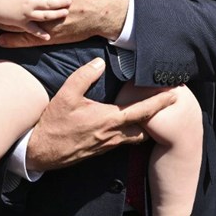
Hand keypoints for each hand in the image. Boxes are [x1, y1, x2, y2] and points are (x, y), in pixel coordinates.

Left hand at [0, 0, 129, 47]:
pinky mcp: (52, 35)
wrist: (108, 4)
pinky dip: (13, 40)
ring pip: (18, 22)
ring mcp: (45, 21)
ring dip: (4, 21)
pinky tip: (1, 40)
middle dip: (2, 2)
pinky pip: (29, 39)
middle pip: (14, 3)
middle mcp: (40, 3)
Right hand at [0, 0, 70, 39]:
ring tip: (64, 13)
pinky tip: (49, 36)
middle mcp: (28, 1)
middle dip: (59, 2)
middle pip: (46, 2)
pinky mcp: (21, 23)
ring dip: (54, 15)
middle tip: (70, 2)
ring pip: (43, 15)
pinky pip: (32, 29)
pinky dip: (40, 34)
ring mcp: (24, 13)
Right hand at [26, 58, 175, 170]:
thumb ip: (84, 76)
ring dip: (144, 125)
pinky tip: (126, 123)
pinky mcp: (101, 150)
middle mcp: (113, 135)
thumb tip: (100, 62)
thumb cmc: (54, 124)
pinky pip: (123, 141)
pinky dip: (131, 132)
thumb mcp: (66, 95)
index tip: (174, 94)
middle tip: (165, 104)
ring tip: (149, 112)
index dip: (160, 102)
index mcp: (109, 120)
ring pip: (135, 136)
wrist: (41, 152)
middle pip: (145, 128)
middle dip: (156, 117)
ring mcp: (108, 145)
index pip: (142, 111)